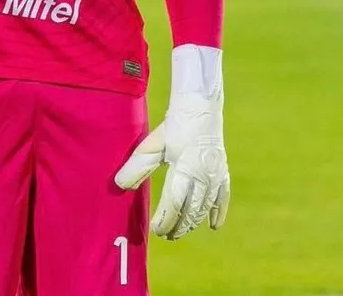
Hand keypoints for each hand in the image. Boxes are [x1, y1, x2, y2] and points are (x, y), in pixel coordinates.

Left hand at [115, 45, 230, 240]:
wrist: (200, 106)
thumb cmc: (174, 125)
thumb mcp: (153, 144)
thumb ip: (137, 166)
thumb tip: (119, 185)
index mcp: (184, 169)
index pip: (173, 204)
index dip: (165, 220)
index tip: (156, 230)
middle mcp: (203, 176)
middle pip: (190, 211)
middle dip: (178, 226)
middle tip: (166, 235)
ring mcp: (215, 175)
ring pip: (205, 207)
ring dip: (193, 222)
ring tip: (180, 231)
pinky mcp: (222, 171)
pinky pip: (222, 198)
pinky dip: (218, 213)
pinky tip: (213, 226)